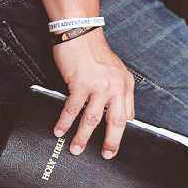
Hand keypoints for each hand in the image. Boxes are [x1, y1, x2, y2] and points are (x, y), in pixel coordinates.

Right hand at [52, 29, 134, 157]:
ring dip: (83, 137)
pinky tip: (60, 130)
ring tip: (76, 149)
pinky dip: (65, 122)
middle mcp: (115, 86)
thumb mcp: (114, 69)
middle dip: (110, 142)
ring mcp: (98, 86)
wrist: (79, 31)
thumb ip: (116, 90)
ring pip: (92, 120)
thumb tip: (115, 113)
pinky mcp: (80, 84)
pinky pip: (72, 109)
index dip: (121, 132)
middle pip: (116, 122)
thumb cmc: (93, 51)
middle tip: (106, 155)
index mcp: (125, 84)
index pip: (128, 115)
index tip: (115, 145)